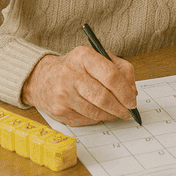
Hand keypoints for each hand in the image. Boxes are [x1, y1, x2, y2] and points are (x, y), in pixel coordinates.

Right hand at [22, 46, 136, 126]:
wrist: (43, 78)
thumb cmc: (76, 68)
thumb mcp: (98, 58)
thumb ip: (120, 69)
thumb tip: (132, 92)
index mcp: (84, 56)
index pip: (111, 76)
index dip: (125, 91)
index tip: (133, 100)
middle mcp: (71, 74)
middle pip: (104, 97)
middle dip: (120, 107)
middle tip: (128, 111)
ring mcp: (63, 94)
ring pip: (96, 112)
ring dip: (110, 115)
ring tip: (116, 112)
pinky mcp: (59, 111)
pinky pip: (86, 120)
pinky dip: (97, 118)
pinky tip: (99, 113)